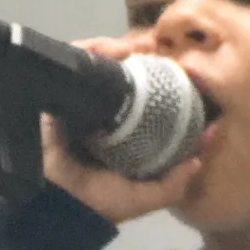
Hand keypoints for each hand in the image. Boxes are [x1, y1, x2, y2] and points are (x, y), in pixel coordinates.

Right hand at [41, 35, 205, 224]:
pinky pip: (71, 62)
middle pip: (113, 74)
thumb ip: (173, 184)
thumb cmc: (96, 203)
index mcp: (113, 134)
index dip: (153, 80)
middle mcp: (92, 115)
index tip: (175, 69)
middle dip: (134, 55)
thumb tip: (198, 160)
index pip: (133, 98)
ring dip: (116, 47)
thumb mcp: (143, 197)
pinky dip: (92, 49)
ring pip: (93, 64)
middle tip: (154, 48)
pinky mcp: (51, 92)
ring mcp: (71, 102)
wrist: (55, 203)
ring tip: (137, 46)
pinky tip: (113, 49)